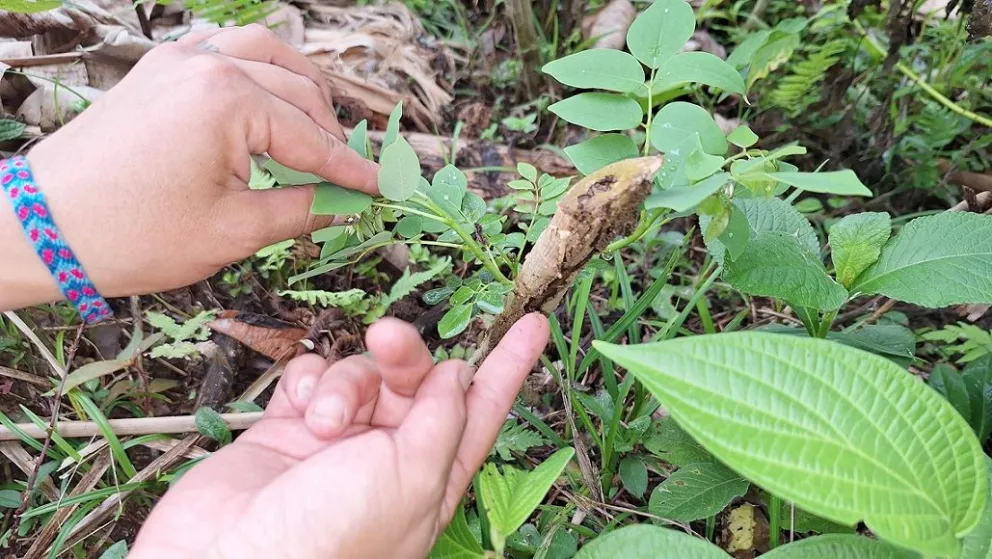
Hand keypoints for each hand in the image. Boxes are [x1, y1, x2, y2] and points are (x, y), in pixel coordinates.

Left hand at [7, 25, 375, 304]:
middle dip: (331, 133)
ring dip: (302, 88)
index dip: (351, 169)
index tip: (382, 188)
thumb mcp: (232, 231)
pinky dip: (257, 67)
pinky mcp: (157, 67)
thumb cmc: (132, 235)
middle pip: (299, 91)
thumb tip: (346, 204)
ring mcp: (178, 58)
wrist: (42, 227)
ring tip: (320, 129)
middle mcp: (208, 64)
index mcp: (229, 101)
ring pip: (267, 53)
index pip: (312, 137)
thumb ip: (301, 209)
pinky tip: (267, 96)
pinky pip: (224, 48)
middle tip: (351, 173)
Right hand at [130, 314, 549, 558]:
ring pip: (359, 374)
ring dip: (344, 384)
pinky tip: (296, 409)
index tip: (535, 325)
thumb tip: (459, 375)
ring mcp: (335, 444)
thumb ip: (441, 420)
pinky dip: (307, 383)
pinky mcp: (286, 430)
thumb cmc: (327, 541)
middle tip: (388, 338)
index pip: (480, 412)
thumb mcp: (410, 479)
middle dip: (405, 355)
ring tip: (321, 422)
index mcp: (430, 479)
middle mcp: (387, 459)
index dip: (508, 368)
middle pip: (415, 381)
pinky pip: (311, 378)